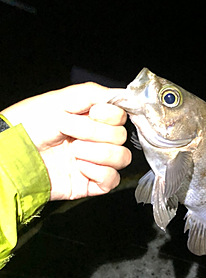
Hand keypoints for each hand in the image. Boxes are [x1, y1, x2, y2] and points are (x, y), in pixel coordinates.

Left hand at [1, 82, 130, 199]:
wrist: (10, 155)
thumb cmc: (27, 126)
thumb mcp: (59, 100)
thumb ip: (93, 93)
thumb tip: (121, 96)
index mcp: (89, 119)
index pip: (120, 116)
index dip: (111, 115)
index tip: (93, 113)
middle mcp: (94, 140)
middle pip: (122, 137)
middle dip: (96, 133)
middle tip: (70, 132)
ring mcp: (93, 162)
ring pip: (122, 158)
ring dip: (99, 153)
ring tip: (74, 151)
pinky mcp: (89, 184)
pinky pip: (112, 180)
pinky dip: (99, 172)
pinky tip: (80, 167)